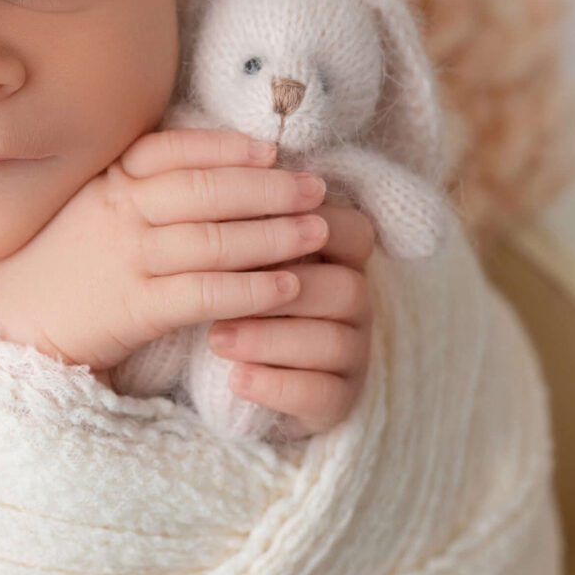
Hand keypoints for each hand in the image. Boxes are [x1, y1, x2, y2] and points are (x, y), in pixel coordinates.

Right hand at [0, 127, 333, 374]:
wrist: (13, 322)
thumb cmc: (66, 262)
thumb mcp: (94, 205)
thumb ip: (143, 183)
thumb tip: (217, 164)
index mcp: (110, 179)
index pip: (176, 150)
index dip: (228, 148)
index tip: (273, 151)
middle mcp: (119, 211)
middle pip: (206, 191)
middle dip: (270, 189)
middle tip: (318, 189)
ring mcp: (126, 258)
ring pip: (213, 240)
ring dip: (274, 236)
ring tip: (318, 233)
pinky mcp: (134, 308)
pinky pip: (205, 293)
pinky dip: (251, 289)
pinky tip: (288, 288)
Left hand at [207, 199, 376, 435]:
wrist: (241, 379)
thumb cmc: (241, 299)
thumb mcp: (244, 257)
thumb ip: (246, 221)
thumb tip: (225, 172)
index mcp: (342, 257)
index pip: (350, 230)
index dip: (308, 226)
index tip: (250, 227)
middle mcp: (358, 303)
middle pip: (342, 287)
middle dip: (280, 289)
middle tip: (218, 290)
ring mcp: (353, 355)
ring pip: (332, 343)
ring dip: (271, 338)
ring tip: (216, 338)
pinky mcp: (338, 402)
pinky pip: (320, 395)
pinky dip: (275, 386)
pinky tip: (235, 380)